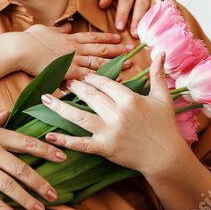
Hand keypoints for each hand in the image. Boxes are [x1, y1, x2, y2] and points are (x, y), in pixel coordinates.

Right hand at [0, 111, 67, 209]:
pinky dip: (2, 207)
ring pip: (9, 185)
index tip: (63, 158)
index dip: (47, 150)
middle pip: (22, 168)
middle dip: (41, 183)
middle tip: (54, 195)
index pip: (27, 142)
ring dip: (27, 199)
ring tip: (40, 209)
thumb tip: (9, 114)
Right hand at [19, 24, 132, 81]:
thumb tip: (68, 25)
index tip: (118, 37)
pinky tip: (112, 82)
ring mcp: (72, 60)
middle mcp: (74, 48)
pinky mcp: (68, 72)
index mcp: (69, 38)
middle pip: (100, 48)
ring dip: (115, 63)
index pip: (92, 37)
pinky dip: (101, 79)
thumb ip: (58, 28)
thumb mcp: (44, 29)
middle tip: (130, 50)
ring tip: (128, 65)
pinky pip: (88, 77)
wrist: (21, 49)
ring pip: (98, 62)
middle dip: (117, 49)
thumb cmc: (28, 39)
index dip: (106, 37)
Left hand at [39, 50, 186, 178]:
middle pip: (89, 96)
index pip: (104, 83)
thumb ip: (157, 74)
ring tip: (45, 98)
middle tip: (63, 81)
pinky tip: (49, 136)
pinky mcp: (104, 148)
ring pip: (79, 116)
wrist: (165, 157)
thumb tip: (161, 52)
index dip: (91, 77)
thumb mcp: (163, 98)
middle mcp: (117, 114)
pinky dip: (64, 140)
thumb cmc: (164, 126)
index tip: (81, 74)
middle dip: (74, 87)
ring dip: (60, 107)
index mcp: (129, 99)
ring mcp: (109, 131)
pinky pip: (81, 143)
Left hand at [96, 0, 175, 37]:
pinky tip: (164, 26)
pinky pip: (169, 3)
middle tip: (135, 35)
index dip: (123, 14)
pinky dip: (168, 14)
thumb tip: (104, 4)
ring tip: (148, 35)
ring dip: (152, 21)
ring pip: (156, 6)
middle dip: (138, 21)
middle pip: (143, 4)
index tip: (119, 28)